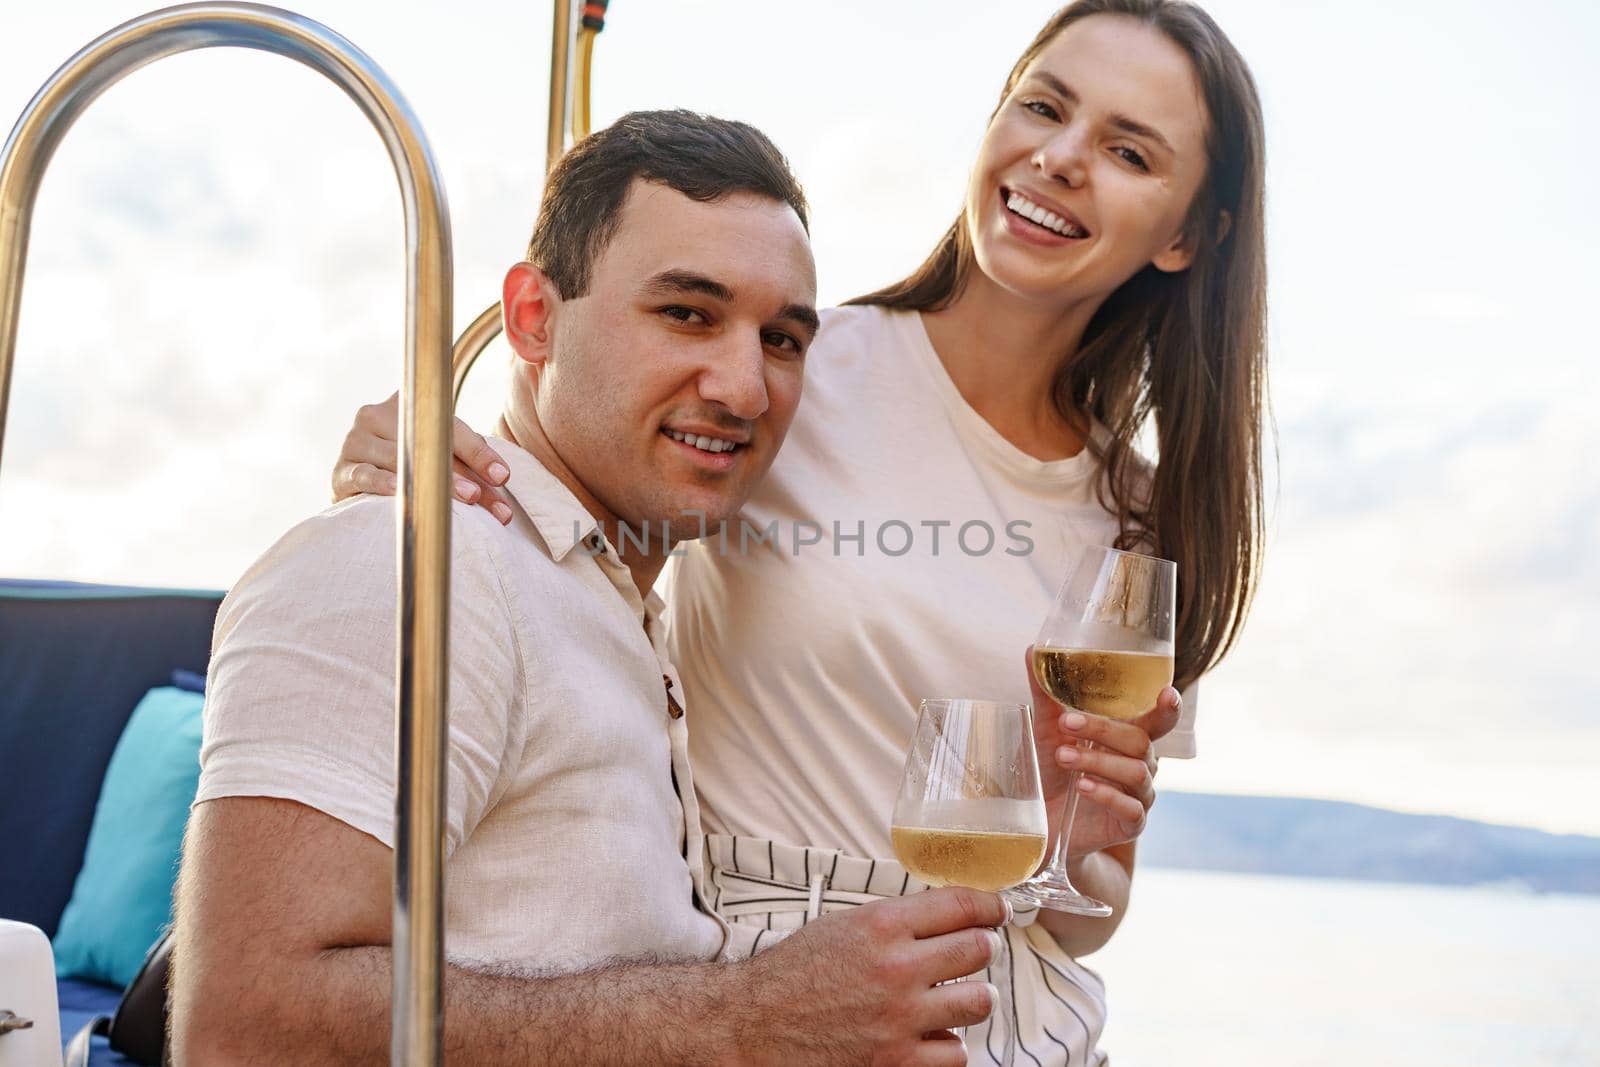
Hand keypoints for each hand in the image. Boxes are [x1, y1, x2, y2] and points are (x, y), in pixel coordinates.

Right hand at [330, 391, 514, 523]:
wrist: (358, 479)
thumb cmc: (409, 465)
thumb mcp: (440, 456)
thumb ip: (469, 462)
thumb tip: (501, 476)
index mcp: (407, 403)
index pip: (449, 427)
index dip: (478, 452)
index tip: (502, 476)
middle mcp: (378, 415)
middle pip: (426, 446)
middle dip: (460, 475)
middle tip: (483, 496)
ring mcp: (356, 441)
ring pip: (400, 461)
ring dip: (431, 485)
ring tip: (462, 502)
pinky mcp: (341, 470)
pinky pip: (364, 474)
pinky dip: (384, 483)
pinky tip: (402, 492)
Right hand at [737, 887, 1008, 1065]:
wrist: (754, 1025)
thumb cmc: (794, 974)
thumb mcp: (843, 927)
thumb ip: (895, 922)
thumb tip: (947, 917)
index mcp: (881, 925)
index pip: (960, 904)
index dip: (988, 904)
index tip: (996, 909)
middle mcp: (897, 968)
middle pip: (978, 949)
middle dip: (982, 947)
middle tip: (976, 950)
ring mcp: (901, 1019)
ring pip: (979, 1001)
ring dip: (972, 996)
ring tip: (956, 995)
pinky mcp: (897, 1062)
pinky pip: (956, 1053)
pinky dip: (947, 1045)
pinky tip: (931, 1035)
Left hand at [1026, 646, 1179, 859]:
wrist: (1040, 820)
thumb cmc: (1052, 769)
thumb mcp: (1047, 729)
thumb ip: (1046, 693)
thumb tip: (1032, 650)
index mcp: (1129, 737)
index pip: (1160, 720)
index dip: (1168, 707)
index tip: (1166, 692)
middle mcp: (1141, 764)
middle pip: (1141, 741)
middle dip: (1104, 729)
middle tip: (1067, 723)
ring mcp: (1139, 796)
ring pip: (1136, 772)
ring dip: (1098, 760)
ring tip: (1063, 756)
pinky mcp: (1129, 824)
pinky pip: (1132, 808)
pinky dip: (1107, 794)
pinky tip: (1083, 786)